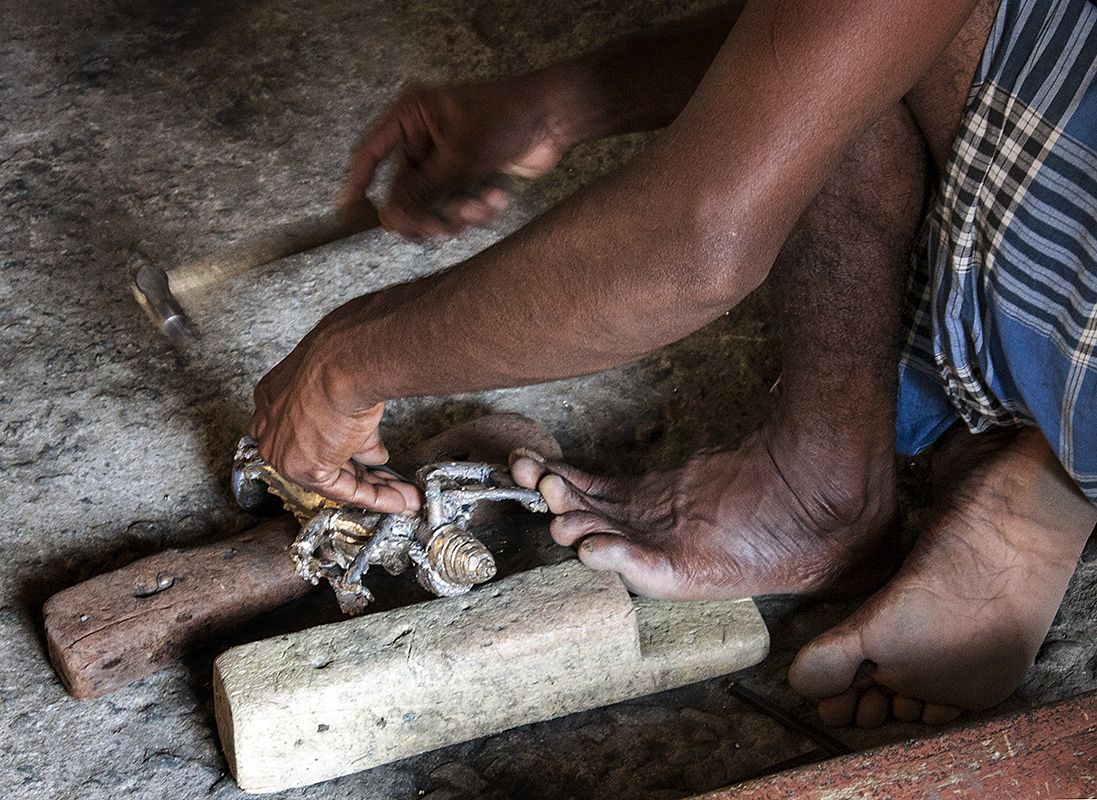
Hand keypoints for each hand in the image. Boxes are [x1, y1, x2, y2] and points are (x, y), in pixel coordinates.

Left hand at [248, 329, 420, 512]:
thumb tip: (373, 454)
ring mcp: (283, 449)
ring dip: (373, 488)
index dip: (340, 446)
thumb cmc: (346, 357)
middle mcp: (272, 426)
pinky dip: (374, 497)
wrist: (348, 363)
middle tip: (388, 477)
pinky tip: (396, 500)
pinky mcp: (303, 468)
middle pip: (321, 457)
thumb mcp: (350, 391)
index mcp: (275, 397)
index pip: (306, 432)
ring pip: (334, 476)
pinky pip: (343, 490)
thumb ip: (358, 430)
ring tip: (402, 495)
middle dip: (361, 471)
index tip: (363, 455)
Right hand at [337, 77, 568, 237]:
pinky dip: (476, 210)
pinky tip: (497, 199)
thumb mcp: (457, 157)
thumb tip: (390, 218)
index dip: (357, 182)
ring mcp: (445, 157)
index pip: (371, 152)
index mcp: (410, 117)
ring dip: (457, 214)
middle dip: (425, 213)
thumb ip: (421, 189)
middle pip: (404, 190)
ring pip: (433, 203)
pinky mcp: (468, 175)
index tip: (346, 210)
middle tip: (438, 231)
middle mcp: (423, 136)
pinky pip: (457, 205)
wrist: (553, 120)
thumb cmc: (505, 119)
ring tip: (480, 209)